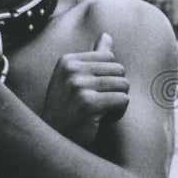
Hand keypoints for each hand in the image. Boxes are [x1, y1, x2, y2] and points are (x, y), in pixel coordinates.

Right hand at [41, 33, 129, 148]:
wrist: (53, 142)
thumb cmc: (68, 111)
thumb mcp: (74, 79)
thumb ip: (93, 57)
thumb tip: (106, 35)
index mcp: (67, 60)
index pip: (109, 57)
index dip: (107, 78)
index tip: (88, 92)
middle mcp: (71, 69)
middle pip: (119, 70)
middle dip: (114, 90)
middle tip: (93, 105)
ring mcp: (78, 85)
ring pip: (124, 85)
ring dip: (116, 103)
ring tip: (95, 113)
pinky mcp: (88, 103)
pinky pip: (123, 101)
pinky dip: (116, 114)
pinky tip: (98, 121)